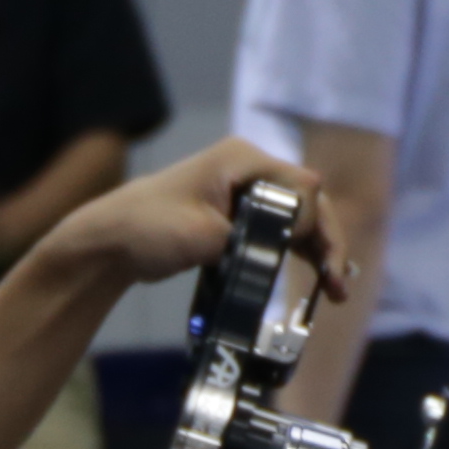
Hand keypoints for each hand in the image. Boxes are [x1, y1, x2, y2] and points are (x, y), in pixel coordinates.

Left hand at [48, 135, 331, 292]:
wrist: (108, 245)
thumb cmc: (148, 230)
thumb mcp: (206, 234)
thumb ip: (258, 233)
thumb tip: (305, 231)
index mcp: (243, 160)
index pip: (302, 185)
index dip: (315, 223)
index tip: (315, 260)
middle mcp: (249, 170)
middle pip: (306, 202)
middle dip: (326, 240)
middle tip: (339, 283)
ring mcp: (244, 193)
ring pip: (297, 219)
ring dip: (317, 250)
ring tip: (335, 289)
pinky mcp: (238, 217)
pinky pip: (279, 232)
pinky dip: (296, 253)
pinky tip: (316, 277)